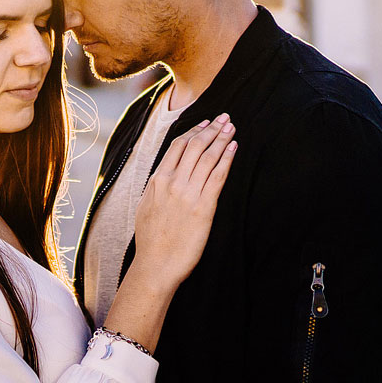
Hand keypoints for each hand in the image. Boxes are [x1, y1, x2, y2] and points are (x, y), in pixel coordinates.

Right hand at [130, 114, 235, 288]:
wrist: (156, 265)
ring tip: (232, 128)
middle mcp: (172, 182)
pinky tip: (234, 148)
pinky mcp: (204, 207)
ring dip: (222, 139)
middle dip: (212, 129)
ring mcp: (188, 193)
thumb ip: (157, 187)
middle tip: (225, 117)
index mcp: (157, 180)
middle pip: (195, 146)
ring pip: (208, 157)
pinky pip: (218, 176)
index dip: (194, 131)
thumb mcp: (147, 206)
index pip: (178, 146)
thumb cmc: (151, 240)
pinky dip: (227, 159)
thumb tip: (165, 175)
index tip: (205, 122)